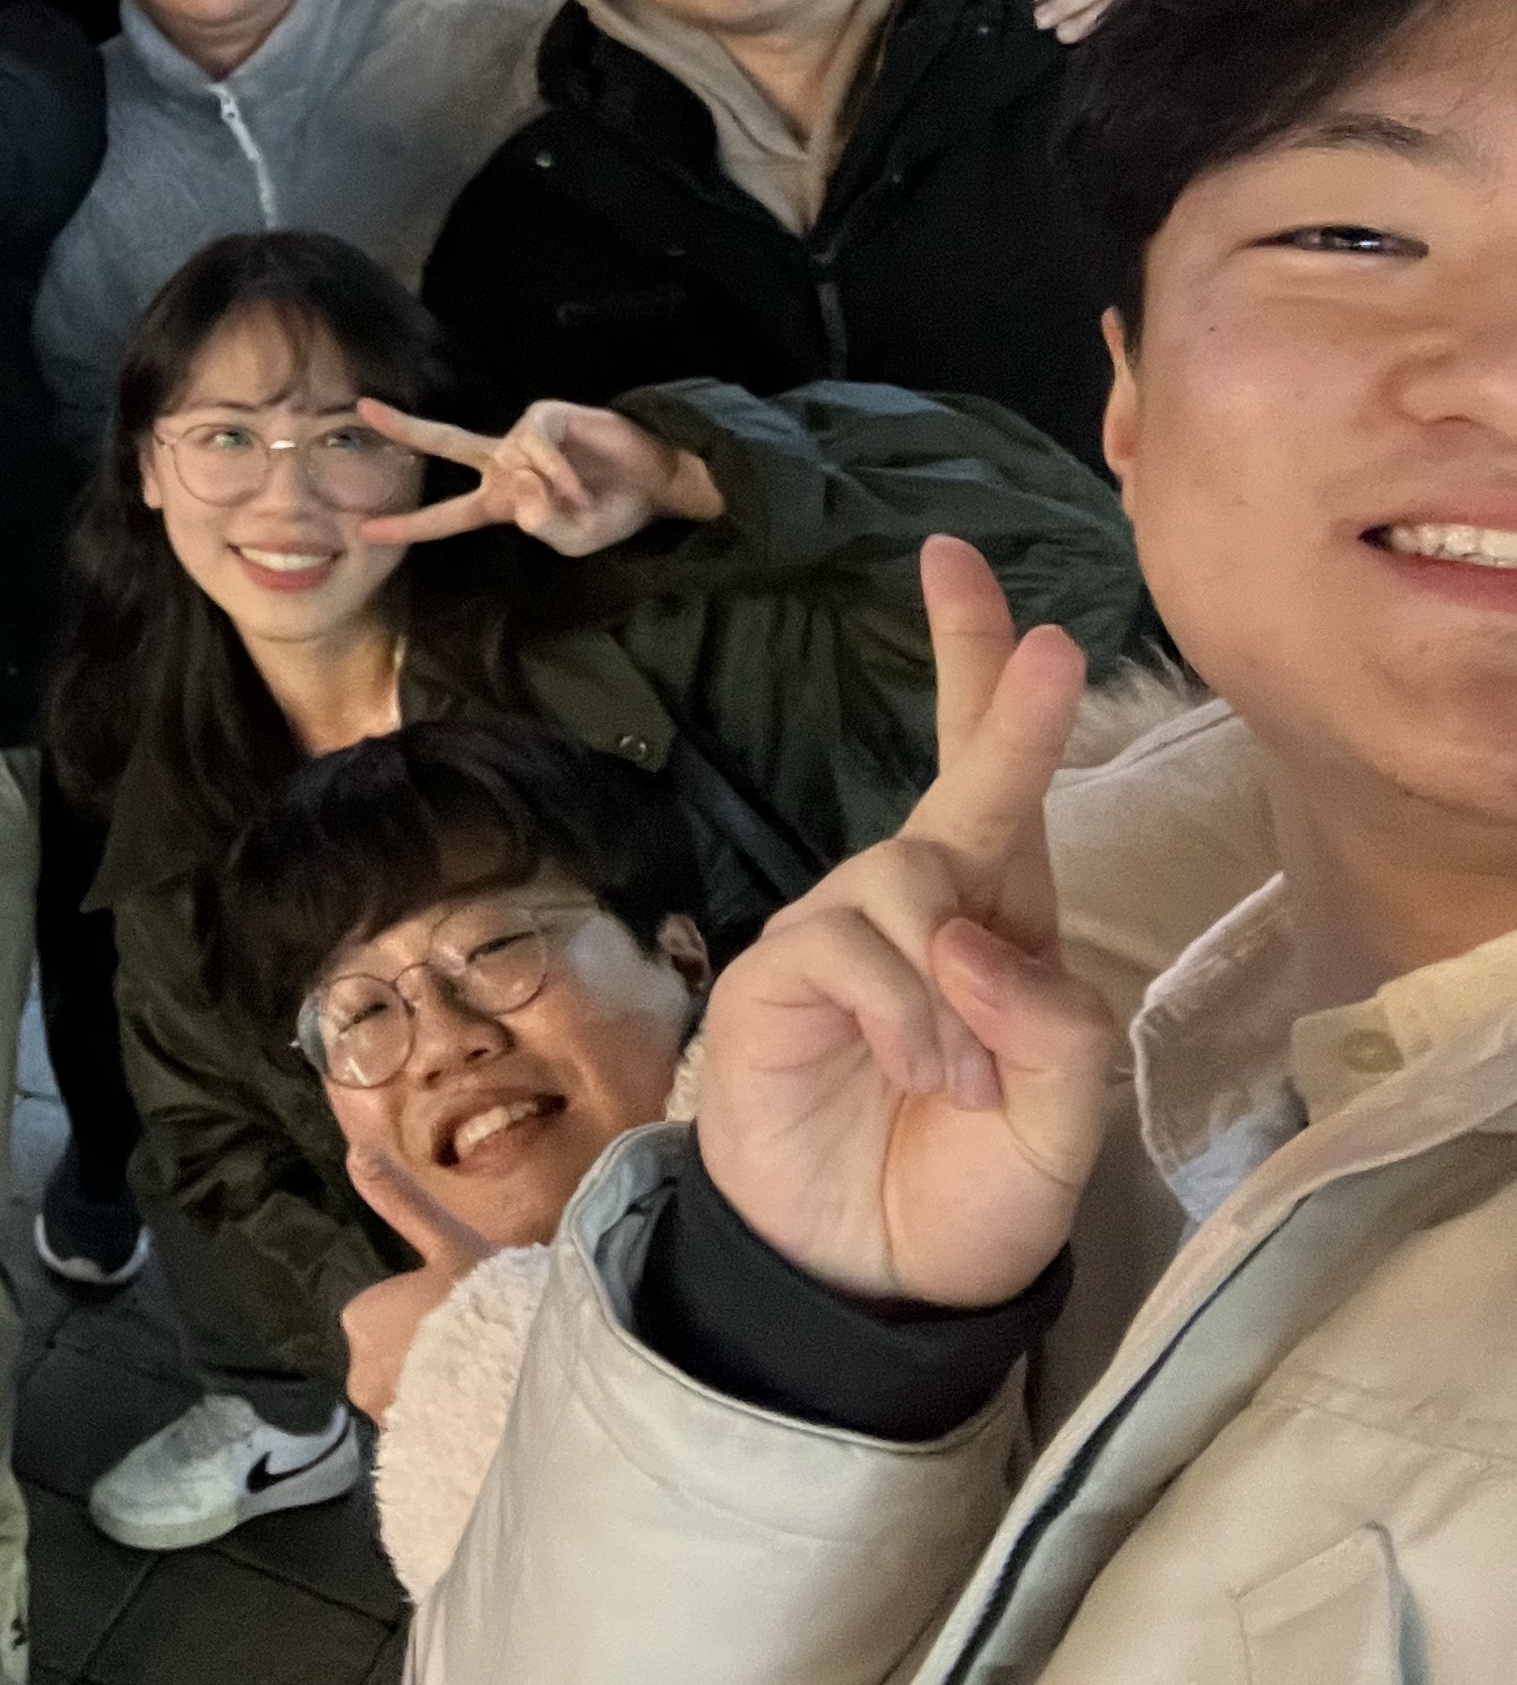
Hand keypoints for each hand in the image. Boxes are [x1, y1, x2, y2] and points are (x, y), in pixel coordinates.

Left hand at [342, 1144, 503, 1422]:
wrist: (523, 1390)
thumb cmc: (487, 1308)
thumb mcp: (448, 1242)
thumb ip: (401, 1201)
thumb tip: (355, 1149)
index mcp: (361, 1319)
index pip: (387, 1314)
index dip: (432, 1313)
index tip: (469, 1313)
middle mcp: (359, 1375)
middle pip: (398, 1359)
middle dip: (432, 1358)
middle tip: (484, 1348)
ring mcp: (385, 1423)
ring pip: (413, 1399)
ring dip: (442, 1396)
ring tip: (491, 1384)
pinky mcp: (412, 1460)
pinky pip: (427, 1439)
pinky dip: (448, 1433)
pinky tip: (484, 1425)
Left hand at [353, 398, 727, 557]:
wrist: (655, 483)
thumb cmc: (610, 512)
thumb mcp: (574, 540)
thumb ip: (542, 527)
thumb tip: (520, 492)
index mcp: (502, 500)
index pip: (447, 516)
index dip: (409, 526)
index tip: (365, 531)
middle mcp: (505, 463)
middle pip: (445, 442)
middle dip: (404, 426)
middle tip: (362, 408)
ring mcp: (524, 437)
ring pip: (511, 463)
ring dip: (547, 489)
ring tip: (581, 501)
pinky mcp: (548, 416)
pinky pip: (536, 446)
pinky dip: (557, 471)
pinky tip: (580, 485)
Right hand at [694, 538, 1116, 1306]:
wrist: (868, 1283)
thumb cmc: (971, 1197)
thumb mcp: (1065, 1128)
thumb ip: (1053, 1024)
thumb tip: (964, 934)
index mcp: (1005, 933)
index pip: (1011, 796)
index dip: (1013, 698)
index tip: (1045, 617)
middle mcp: (923, 916)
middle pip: (952, 777)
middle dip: (966, 664)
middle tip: (955, 561)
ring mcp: (841, 939)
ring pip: (910, 879)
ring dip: (951, 984)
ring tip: (958, 1086)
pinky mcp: (778, 979)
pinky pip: (848, 950)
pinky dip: (904, 1013)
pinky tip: (918, 1074)